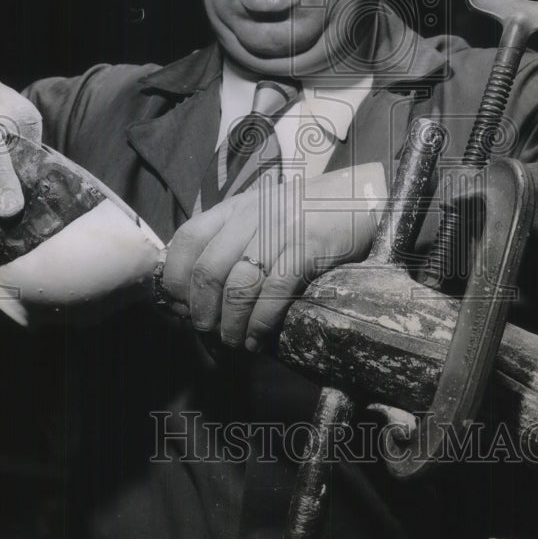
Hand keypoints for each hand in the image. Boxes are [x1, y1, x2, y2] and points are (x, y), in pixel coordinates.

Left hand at [162, 163, 387, 351]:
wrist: (361, 196)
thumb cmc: (308, 213)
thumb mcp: (262, 215)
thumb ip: (232, 240)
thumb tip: (200, 290)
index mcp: (235, 208)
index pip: (188, 239)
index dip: (176, 277)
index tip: (181, 305)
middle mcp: (252, 216)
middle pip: (208, 269)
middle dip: (202, 311)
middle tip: (208, 331)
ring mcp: (280, 231)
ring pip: (238, 285)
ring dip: (231, 324)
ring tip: (234, 342)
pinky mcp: (308, 248)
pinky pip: (274, 291)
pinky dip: (261, 322)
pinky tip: (258, 338)